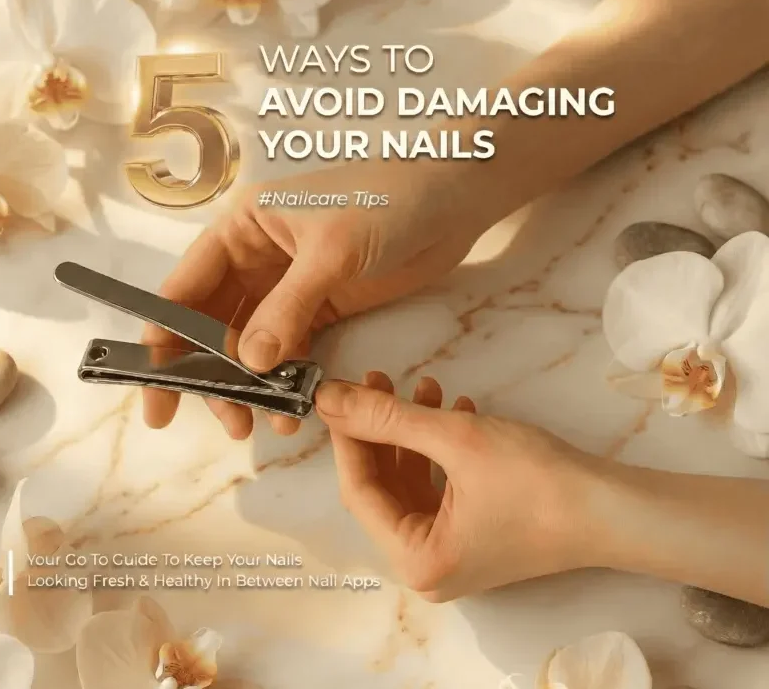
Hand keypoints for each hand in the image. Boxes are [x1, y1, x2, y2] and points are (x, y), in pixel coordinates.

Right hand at [142, 158, 485, 438]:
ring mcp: (290, 286)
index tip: (156, 387)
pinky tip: (292, 406)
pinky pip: (292, 348)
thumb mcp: (331, 252)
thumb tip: (250, 365)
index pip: (187, 287)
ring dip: (251, 384)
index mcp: (243, 228)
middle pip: (214, 324)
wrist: (452, 199)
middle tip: (224, 421)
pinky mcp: (323, 307)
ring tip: (260, 423)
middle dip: (212, 374)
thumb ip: (288, 308)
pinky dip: (287, 378)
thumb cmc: (386, 202)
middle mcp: (257, 259)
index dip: (165, 338)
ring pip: (253, 344)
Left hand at [315, 373, 598, 600]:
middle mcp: (429, 565)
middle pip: (385, 486)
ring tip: (427, 386)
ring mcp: (455, 551)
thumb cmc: (537, 482)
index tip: (342, 392)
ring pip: (414, 481)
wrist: (615, 508)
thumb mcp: (454, 439)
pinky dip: (442, 449)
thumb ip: (386, 417)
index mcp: (416, 559)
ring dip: (416, 431)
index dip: (348, 437)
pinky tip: (455, 409)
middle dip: (384, 429)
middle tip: (380, 380)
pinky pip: (443, 487)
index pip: (359, 491)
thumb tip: (328, 399)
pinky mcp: (478, 533)